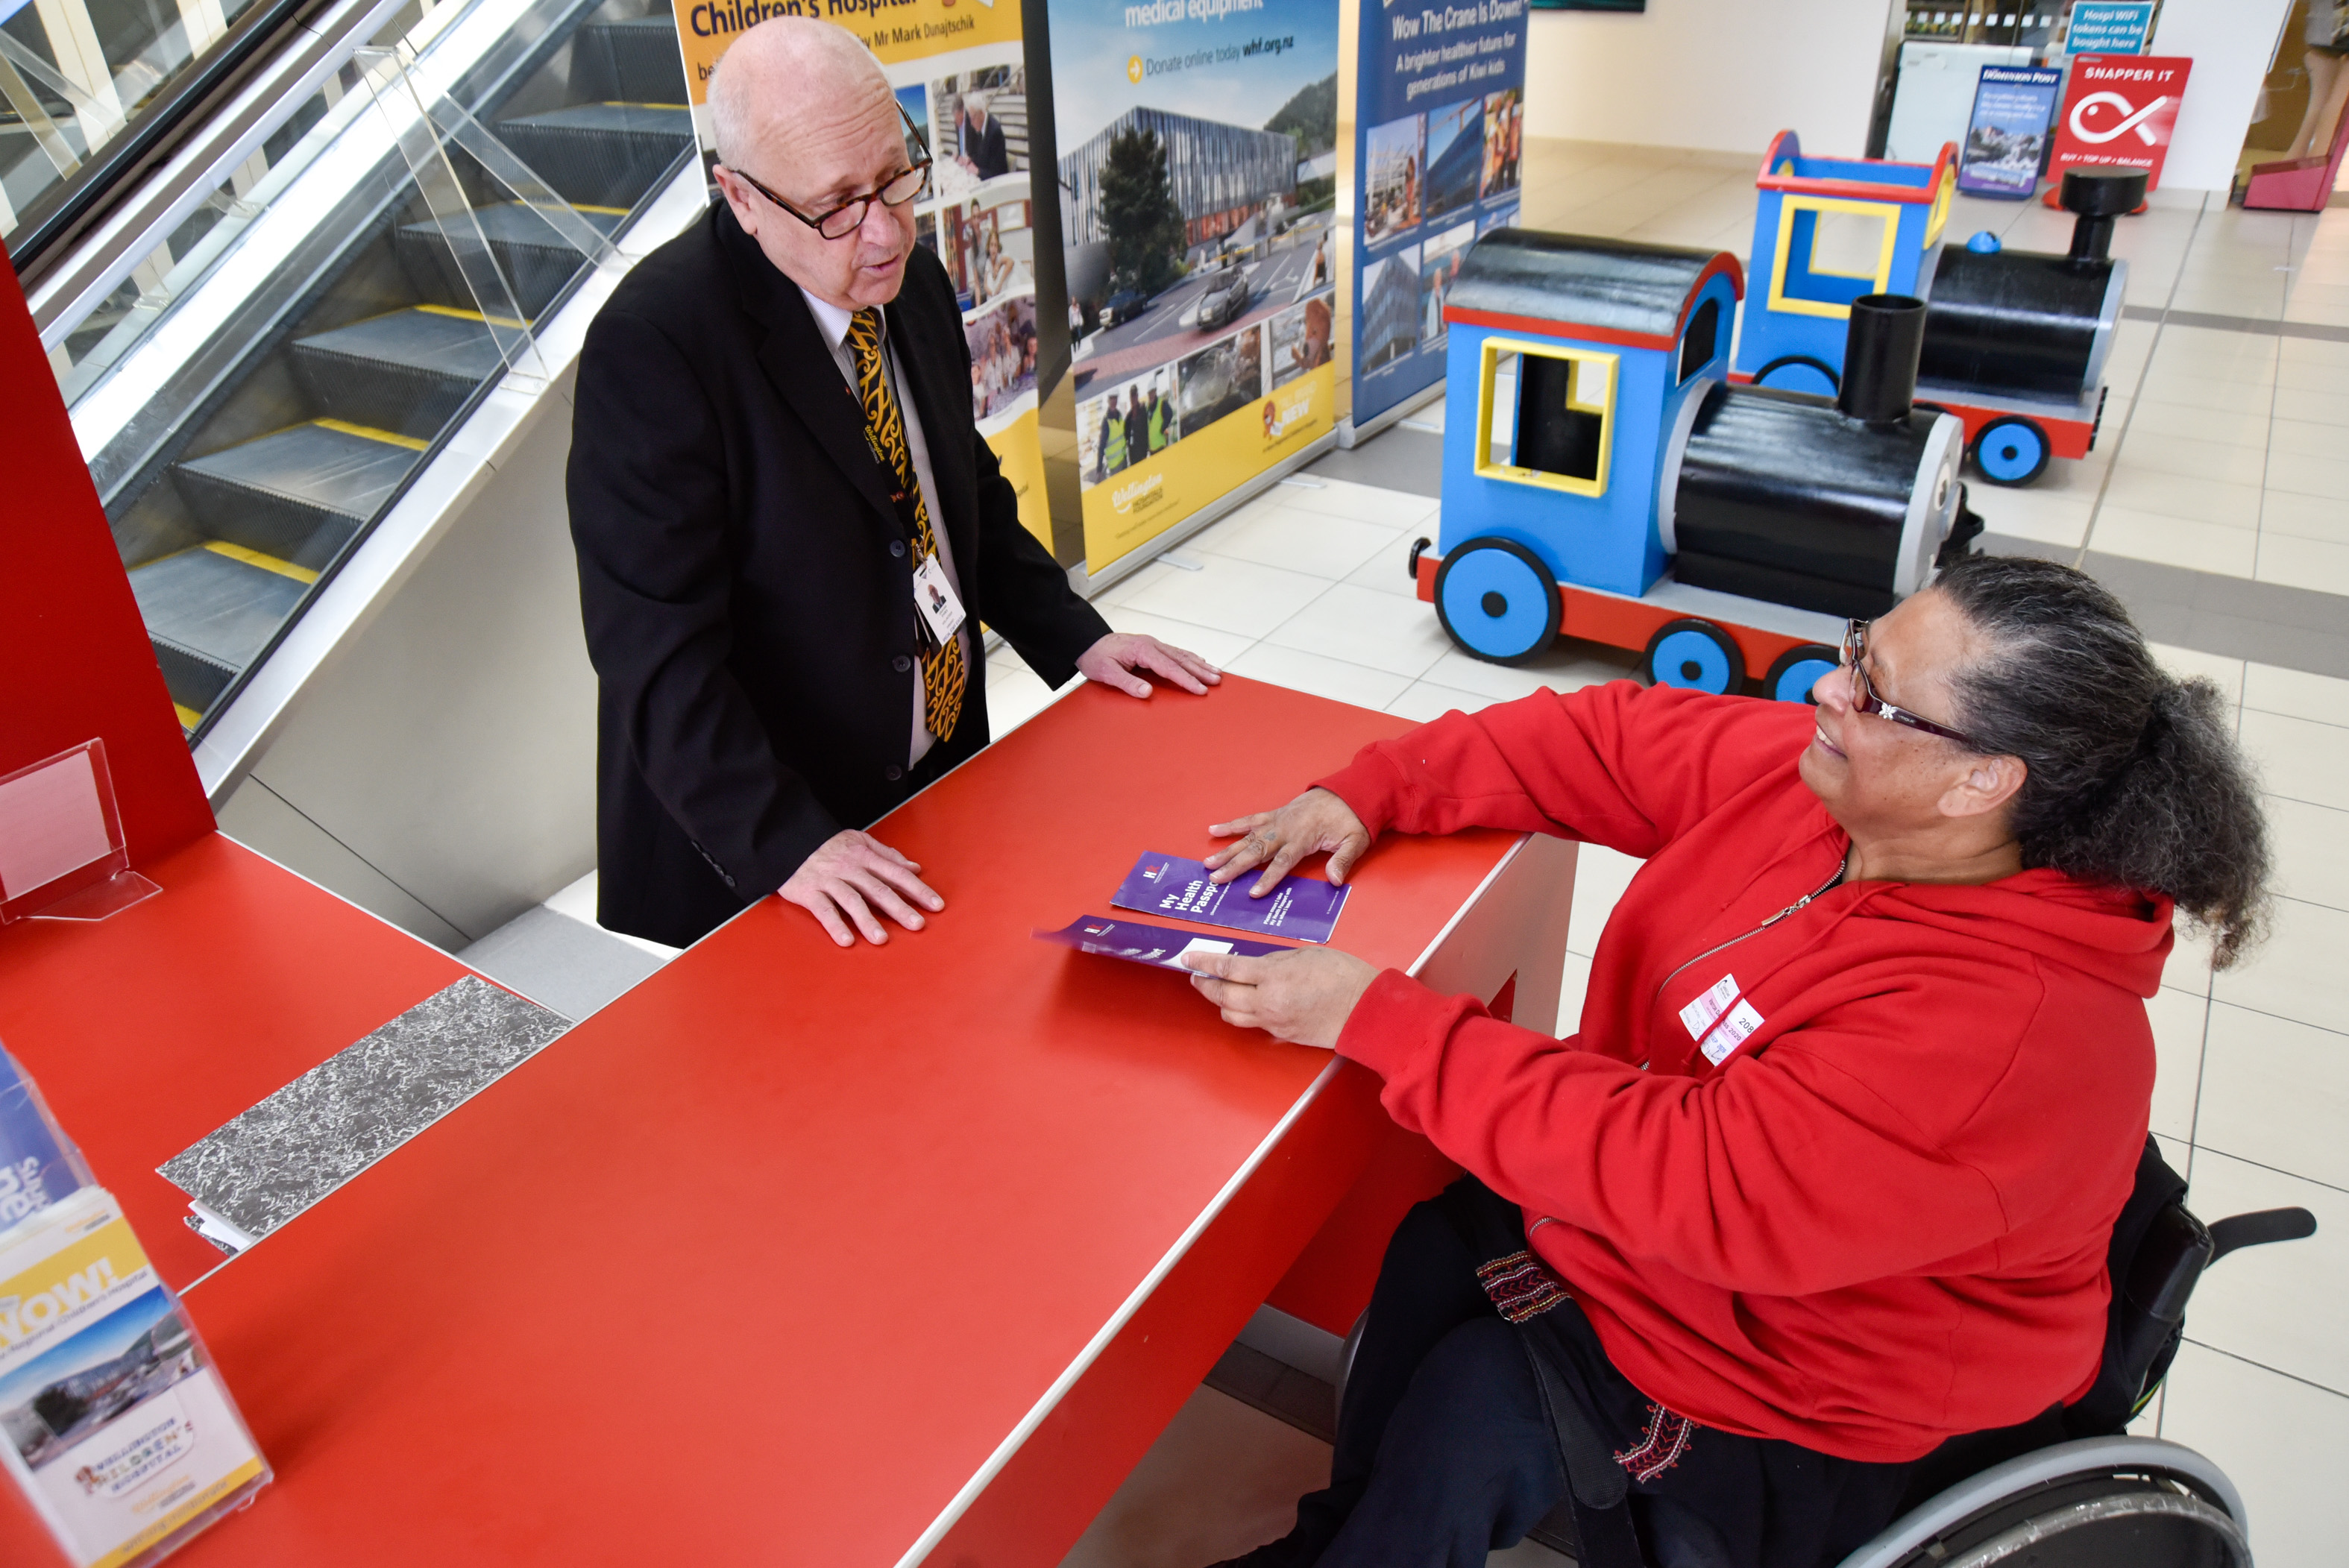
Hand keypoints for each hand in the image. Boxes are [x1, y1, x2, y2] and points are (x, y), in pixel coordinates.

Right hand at [779, 829, 943, 946]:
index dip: (917, 889)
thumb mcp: (858, 840)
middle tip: (917, 925)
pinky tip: (847, 940)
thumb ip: (887, 854)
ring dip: (868, 921)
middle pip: (878, 889)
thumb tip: (914, 868)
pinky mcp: (809, 892)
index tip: (936, 904)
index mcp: (864, 855)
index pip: (896, 873)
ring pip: (852, 901)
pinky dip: (835, 926)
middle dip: (900, 908)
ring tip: (882, 939)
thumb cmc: (827, 844)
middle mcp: (849, 868)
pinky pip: (824, 910)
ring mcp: (829, 880)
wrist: (787, 841)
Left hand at [1076, 632, 1221, 698]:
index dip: (1186, 680)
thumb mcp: (1107, 672)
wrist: (1087, 642)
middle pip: (1181, 659)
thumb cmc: (1096, 657)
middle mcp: (1151, 644)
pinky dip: (1190, 658)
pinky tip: (1199, 661)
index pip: (1169, 668)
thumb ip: (1127, 683)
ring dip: (1199, 664)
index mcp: (1143, 650)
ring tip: (1216, 673)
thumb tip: (1147, 692)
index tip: (1200, 689)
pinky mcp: (1152, 646)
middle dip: (1200, 671)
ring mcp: (1153, 644)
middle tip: (1217, 681)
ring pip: (1181, 654)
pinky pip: (1175, 652)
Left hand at [1182, 946, 1379, 1048]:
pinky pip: (1253, 1024)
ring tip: (1215, 990)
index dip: (1204, 963)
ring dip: (1219, 1003)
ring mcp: (1274, 1022)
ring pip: (1232, 1016)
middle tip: (1195, 975)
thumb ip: (1275, 961)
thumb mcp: (1305, 955)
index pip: (1227, 969)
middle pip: (1223, 996)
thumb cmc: (1343, 976)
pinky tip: (1244, 1004)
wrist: (1366, 1011)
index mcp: (1273, 977)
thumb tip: (1254, 967)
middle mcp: (1268, 1003)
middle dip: (1204, 985)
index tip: (1188, 958)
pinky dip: (1242, 1013)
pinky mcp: (1282, 1035)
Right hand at [1204, 788, 1372, 894]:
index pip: (1282, 861)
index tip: (1254, 893)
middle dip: (1235, 866)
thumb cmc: (1351, 819)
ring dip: (1227, 850)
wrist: (1348, 792)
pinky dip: (1231, 825)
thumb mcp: (1356, 840)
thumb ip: (1343, 860)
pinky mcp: (1274, 814)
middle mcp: (1285, 829)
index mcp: (1303, 838)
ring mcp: (1277, 820)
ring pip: (1247, 837)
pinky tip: (1213, 831)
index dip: (1268, 878)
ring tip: (1208, 863)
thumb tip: (1334, 880)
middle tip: (1216, 879)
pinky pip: (1249, 820)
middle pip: (1256, 851)